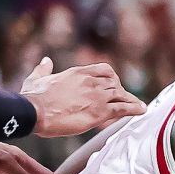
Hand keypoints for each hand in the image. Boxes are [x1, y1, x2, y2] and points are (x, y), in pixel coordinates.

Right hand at [20, 57, 144, 137]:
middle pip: (115, 83)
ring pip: (121, 95)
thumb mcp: (37, 78)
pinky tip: (141, 111)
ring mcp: (97, 97)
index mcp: (78, 73)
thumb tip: (46, 61)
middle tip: (124, 99)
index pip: (105, 70)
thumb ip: (43, 69)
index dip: (112, 78)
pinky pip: (123, 108)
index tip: (113, 84)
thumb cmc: (33, 97)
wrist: (34, 111)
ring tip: (138, 106)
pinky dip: (135, 109)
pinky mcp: (99, 112)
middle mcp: (91, 82)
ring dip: (130, 100)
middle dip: (121, 91)